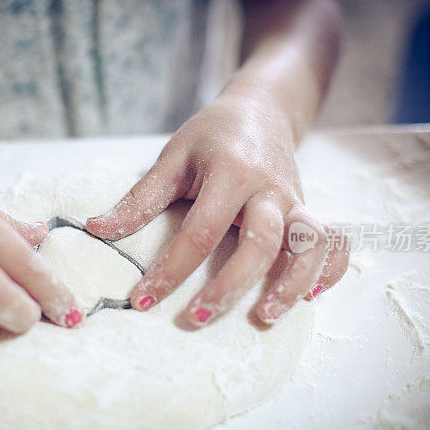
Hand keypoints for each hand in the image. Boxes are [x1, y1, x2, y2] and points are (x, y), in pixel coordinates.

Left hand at [86, 94, 347, 325]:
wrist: (261, 111)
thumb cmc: (211, 137)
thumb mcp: (172, 159)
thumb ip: (140, 199)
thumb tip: (96, 230)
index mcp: (231, 172)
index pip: (200, 231)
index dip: (170, 270)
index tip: (142, 300)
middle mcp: (269, 188)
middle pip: (260, 243)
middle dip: (229, 286)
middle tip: (195, 318)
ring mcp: (295, 201)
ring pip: (308, 244)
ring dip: (290, 283)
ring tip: (265, 318)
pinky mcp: (308, 211)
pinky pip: (333, 243)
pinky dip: (329, 270)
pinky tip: (309, 298)